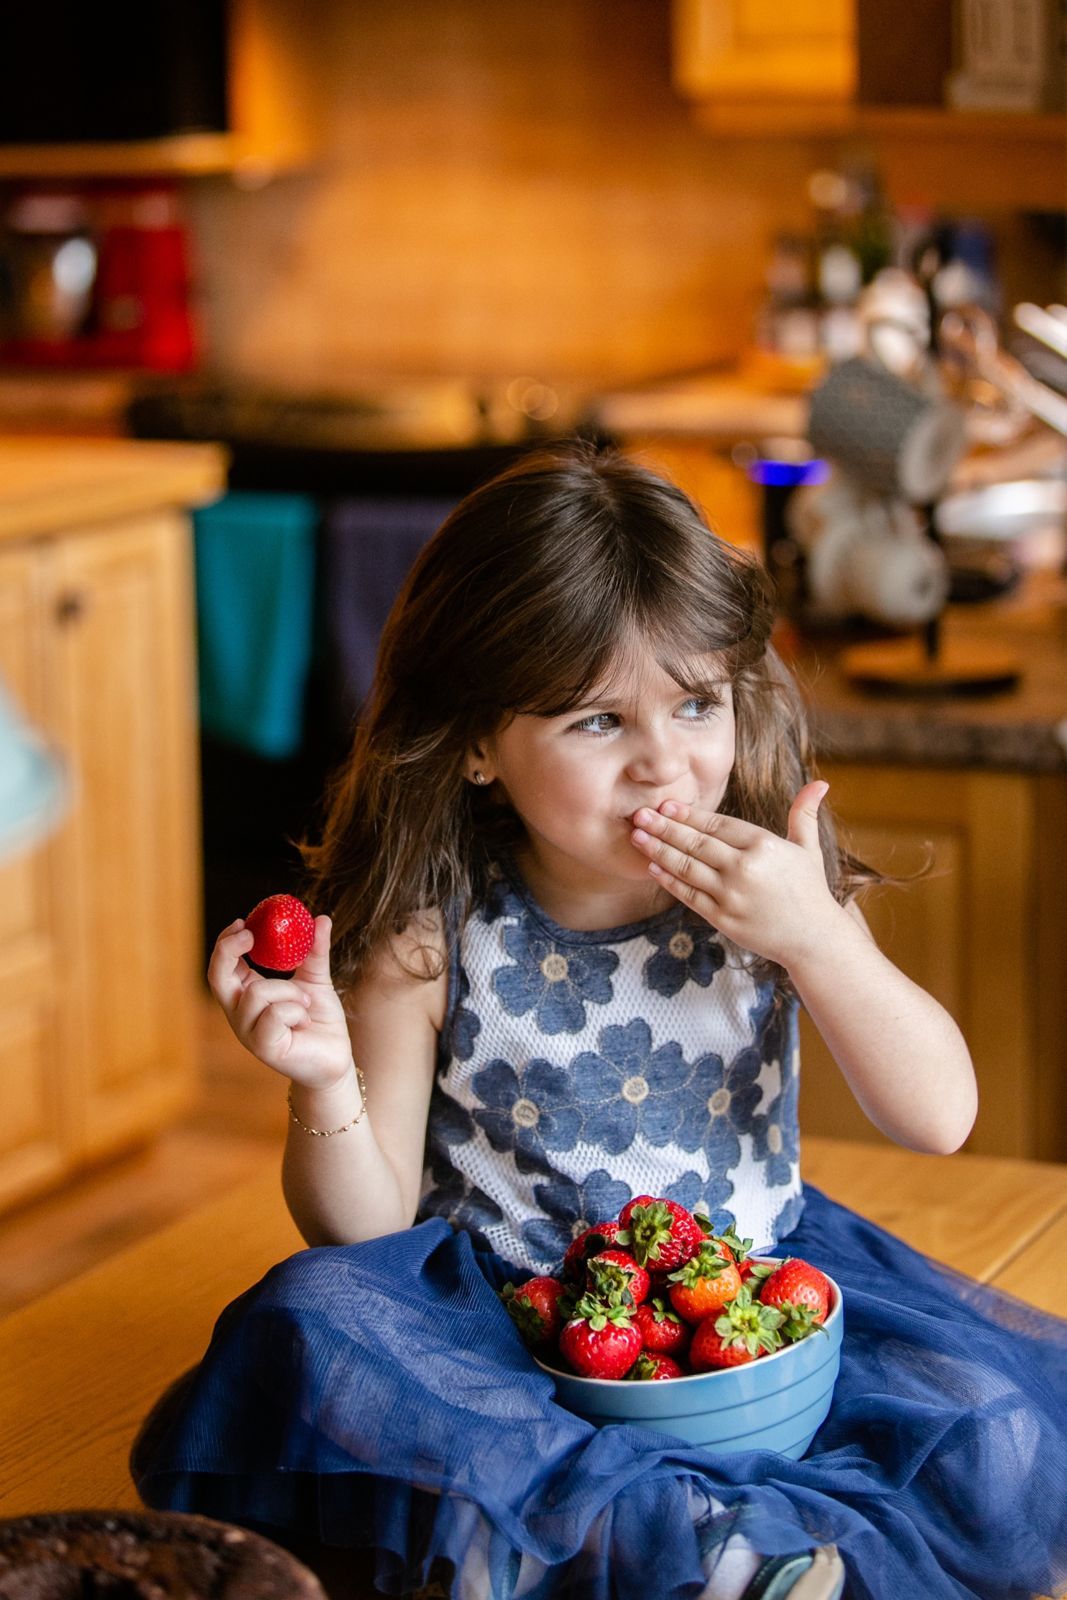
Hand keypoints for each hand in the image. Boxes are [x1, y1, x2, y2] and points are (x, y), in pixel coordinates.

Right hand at [207, 914, 354, 1089]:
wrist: (335, 1057)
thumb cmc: (319, 1020)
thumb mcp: (317, 980)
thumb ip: (315, 952)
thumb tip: (321, 919)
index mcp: (246, 995)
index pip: (222, 966)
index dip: (226, 943)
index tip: (243, 922)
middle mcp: (240, 1014)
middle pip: (216, 977)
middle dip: (228, 950)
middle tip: (251, 934)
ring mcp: (247, 1032)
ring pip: (257, 993)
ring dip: (289, 991)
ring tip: (305, 1004)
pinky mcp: (262, 1047)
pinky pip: (274, 1014)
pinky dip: (295, 1011)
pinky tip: (304, 1022)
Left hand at [630, 781, 844, 970]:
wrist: (814, 940)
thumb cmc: (810, 891)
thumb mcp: (809, 849)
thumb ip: (804, 814)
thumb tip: (820, 782)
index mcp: (764, 846)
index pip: (717, 824)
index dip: (688, 815)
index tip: (665, 805)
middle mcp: (745, 868)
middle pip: (695, 843)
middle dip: (663, 827)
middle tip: (638, 815)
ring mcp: (732, 895)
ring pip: (686, 867)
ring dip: (658, 851)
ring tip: (637, 837)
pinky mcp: (723, 918)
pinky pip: (689, 895)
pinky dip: (669, 880)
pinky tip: (652, 867)